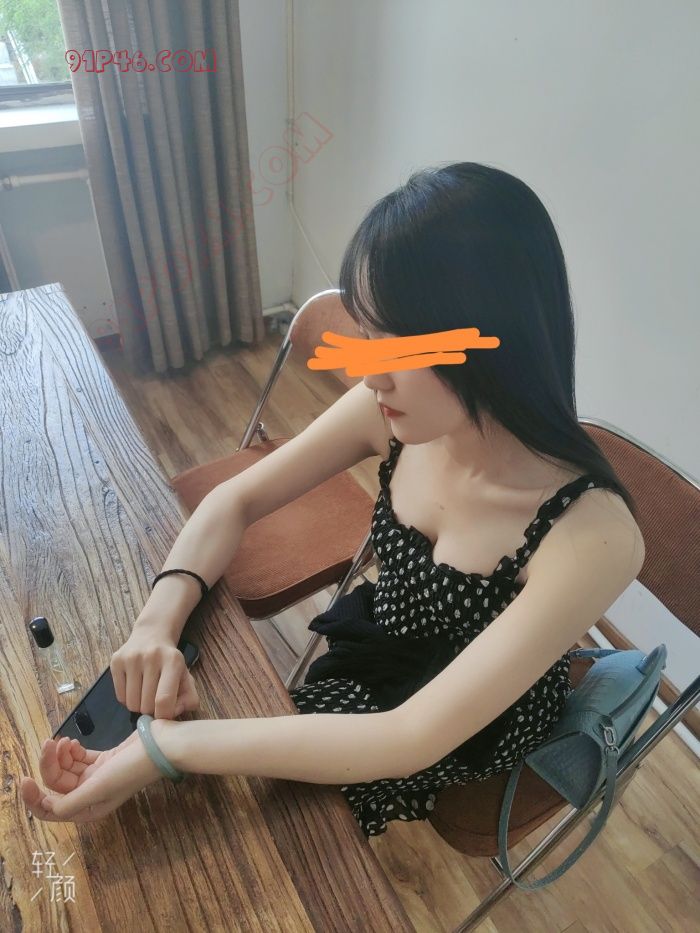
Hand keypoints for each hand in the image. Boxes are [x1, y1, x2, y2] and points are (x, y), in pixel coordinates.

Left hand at [20, 726, 169, 823]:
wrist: (159, 746)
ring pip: (66, 769)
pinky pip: (78, 758)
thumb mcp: (98, 788)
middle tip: (50, 742)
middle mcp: (90, 796)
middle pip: (57, 785)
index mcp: (88, 810)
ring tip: (65, 740)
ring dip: (60, 754)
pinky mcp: (103, 761)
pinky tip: (74, 742)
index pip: (51, 810)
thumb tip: (46, 806)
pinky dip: (72, 750)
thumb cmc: (130, 769)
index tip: (25, 780)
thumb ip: (70, 802)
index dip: (34, 799)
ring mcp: (97, 777)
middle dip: (49, 764)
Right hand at [110, 623, 198, 719]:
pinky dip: (127, 699)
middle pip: (146, 705)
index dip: (164, 715)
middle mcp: (151, 657)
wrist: (152, 635)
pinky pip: (119, 697)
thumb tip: (173, 712)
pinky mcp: (116, 661)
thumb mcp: (187, 677)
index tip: (164, 714)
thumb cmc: (170, 662)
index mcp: (173, 661)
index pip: (164, 700)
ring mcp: (131, 658)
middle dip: (151, 710)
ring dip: (139, 705)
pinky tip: (135, 687)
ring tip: (145, 693)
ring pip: (131, 703)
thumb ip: (189, 698)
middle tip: (155, 700)